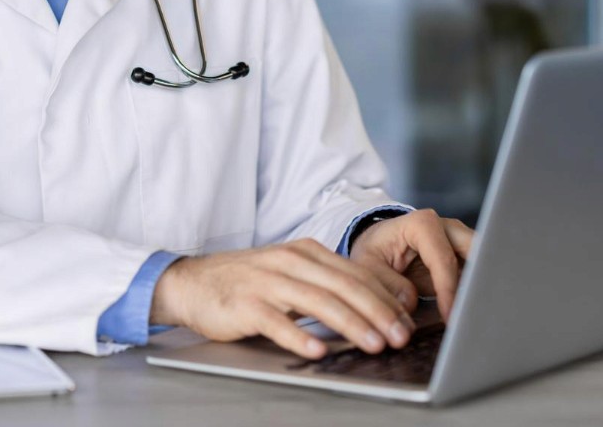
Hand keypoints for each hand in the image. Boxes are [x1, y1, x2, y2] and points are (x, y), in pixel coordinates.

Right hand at [150, 239, 419, 359]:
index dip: (386, 296)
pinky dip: (299, 336)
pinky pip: (277, 321)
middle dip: (378, 312)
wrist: (192, 282)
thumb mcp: (292, 273)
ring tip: (373, 344)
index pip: (356, 273)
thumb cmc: (248, 282)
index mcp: (306, 251)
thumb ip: (328, 284)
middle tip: (401, 335)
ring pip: (317, 301)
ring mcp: (267, 281)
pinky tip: (318, 351)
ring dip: (350, 323)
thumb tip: (377, 305)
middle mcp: (290, 261)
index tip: (409, 319)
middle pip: (343, 286)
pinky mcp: (245, 304)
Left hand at [349, 209, 473, 320]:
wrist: (381, 243)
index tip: (450, 317)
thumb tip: (409, 302)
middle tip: (477, 314)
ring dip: (483, 288)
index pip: (444, 260)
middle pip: (477, 254)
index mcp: (423, 224)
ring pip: (485, 263)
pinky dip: (479, 292)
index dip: (449, 290)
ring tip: (481, 316)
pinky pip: (480, 274)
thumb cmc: (375, 251)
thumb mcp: (367, 265)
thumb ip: (385, 283)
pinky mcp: (467, 257)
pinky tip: (476, 313)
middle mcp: (448, 227)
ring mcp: (461, 241)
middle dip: (480, 283)